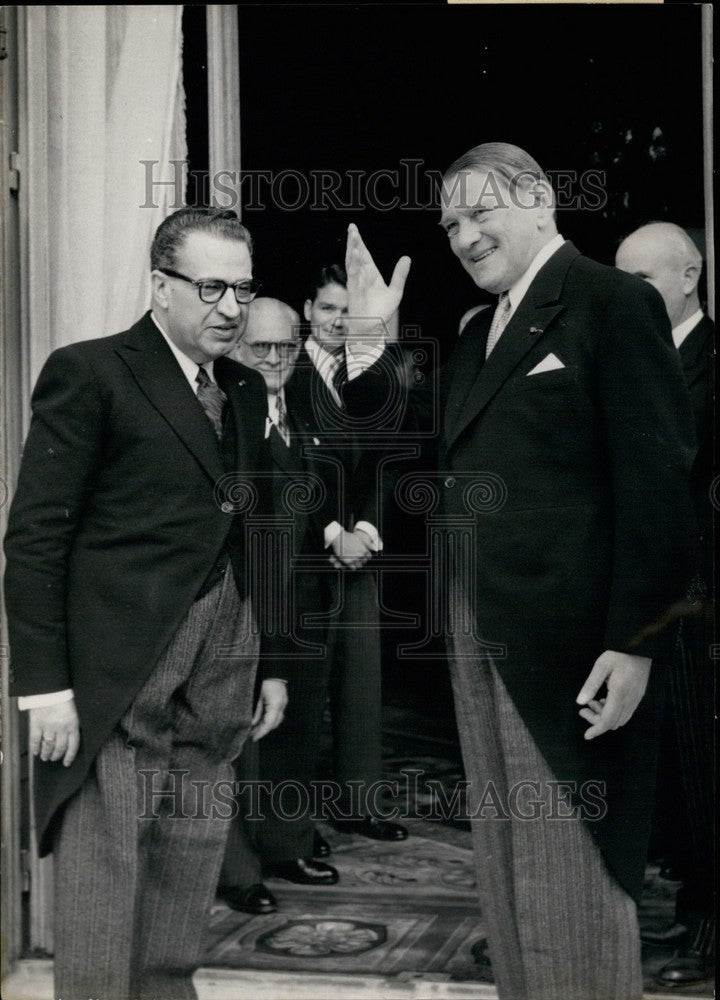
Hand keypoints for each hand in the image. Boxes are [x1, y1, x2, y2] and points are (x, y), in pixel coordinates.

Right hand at [29, 700, 80, 765]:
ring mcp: (48, 727)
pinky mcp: (36, 724)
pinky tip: (35, 752)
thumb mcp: (75, 711)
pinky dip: (35, 748)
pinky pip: (35, 740)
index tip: (66, 763)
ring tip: (45, 757)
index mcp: (73, 724)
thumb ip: (74, 724)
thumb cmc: (64, 698)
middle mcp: (61, 728)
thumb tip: (73, 737)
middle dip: (56, 756)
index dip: (69, 756)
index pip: (73, 745)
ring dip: (46, 754)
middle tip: (54, 759)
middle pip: (59, 748)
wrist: (50, 688)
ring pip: (47, 746)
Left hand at [250, 679, 287, 741]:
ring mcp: (284, 700)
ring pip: (277, 718)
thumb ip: (255, 710)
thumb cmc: (261, 677)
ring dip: (266, 724)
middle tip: (251, 734)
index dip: (261, 732)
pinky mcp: (282, 697)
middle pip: (274, 722)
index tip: (253, 738)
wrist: (270, 664)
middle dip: (263, 730)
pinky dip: (269, 717)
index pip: (269, 723)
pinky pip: (277, 711)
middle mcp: (282, 702)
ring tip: (254, 727)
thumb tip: (252, 724)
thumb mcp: (255, 694)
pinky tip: (260, 718)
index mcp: (276, 702)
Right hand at [328, 528, 372, 569]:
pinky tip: (349, 563)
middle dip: (361, 561)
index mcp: (364, 550)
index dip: (366, 557)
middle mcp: (361, 555)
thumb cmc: (348, 537)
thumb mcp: (359, 539)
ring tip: (353, 562)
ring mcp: (355, 559)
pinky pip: (353, 568)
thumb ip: (365, 545)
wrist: (339, 538)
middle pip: (364, 562)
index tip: (362, 556)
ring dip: (356, 564)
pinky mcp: (348, 562)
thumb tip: (373, 548)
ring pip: (359, 566)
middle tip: (356, 559)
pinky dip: (351, 566)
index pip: (369, 557)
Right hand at [344, 223, 410, 342]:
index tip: (354, 229)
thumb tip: (406, 257)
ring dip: (352, 249)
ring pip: (352, 263)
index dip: (359, 242)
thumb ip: (400, 275)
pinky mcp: (354, 292)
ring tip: (352, 235)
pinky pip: (353, 277)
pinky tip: (354, 254)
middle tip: (352, 227)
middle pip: (356, 255)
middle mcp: (362, 277)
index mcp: (370, 274)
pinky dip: (353, 265)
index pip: (364, 255)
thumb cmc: (381, 311)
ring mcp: (357, 284)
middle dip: (353, 241)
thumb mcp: (395, 291)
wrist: (374, 329)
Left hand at [576, 650, 650, 739]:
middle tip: (584, 709)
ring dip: (605, 716)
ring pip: (620, 719)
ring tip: (593, 702)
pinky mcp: (639, 696)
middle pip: (613, 722)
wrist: (641, 646)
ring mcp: (636, 699)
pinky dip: (613, 711)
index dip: (596, 729)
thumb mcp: (601, 665)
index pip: (608, 720)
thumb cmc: (620, 653)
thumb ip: (591, 685)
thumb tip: (580, 702)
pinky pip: (625, 712)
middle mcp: (630, 700)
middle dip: (597, 721)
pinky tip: (604, 699)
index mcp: (620, 693)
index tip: (586, 735)